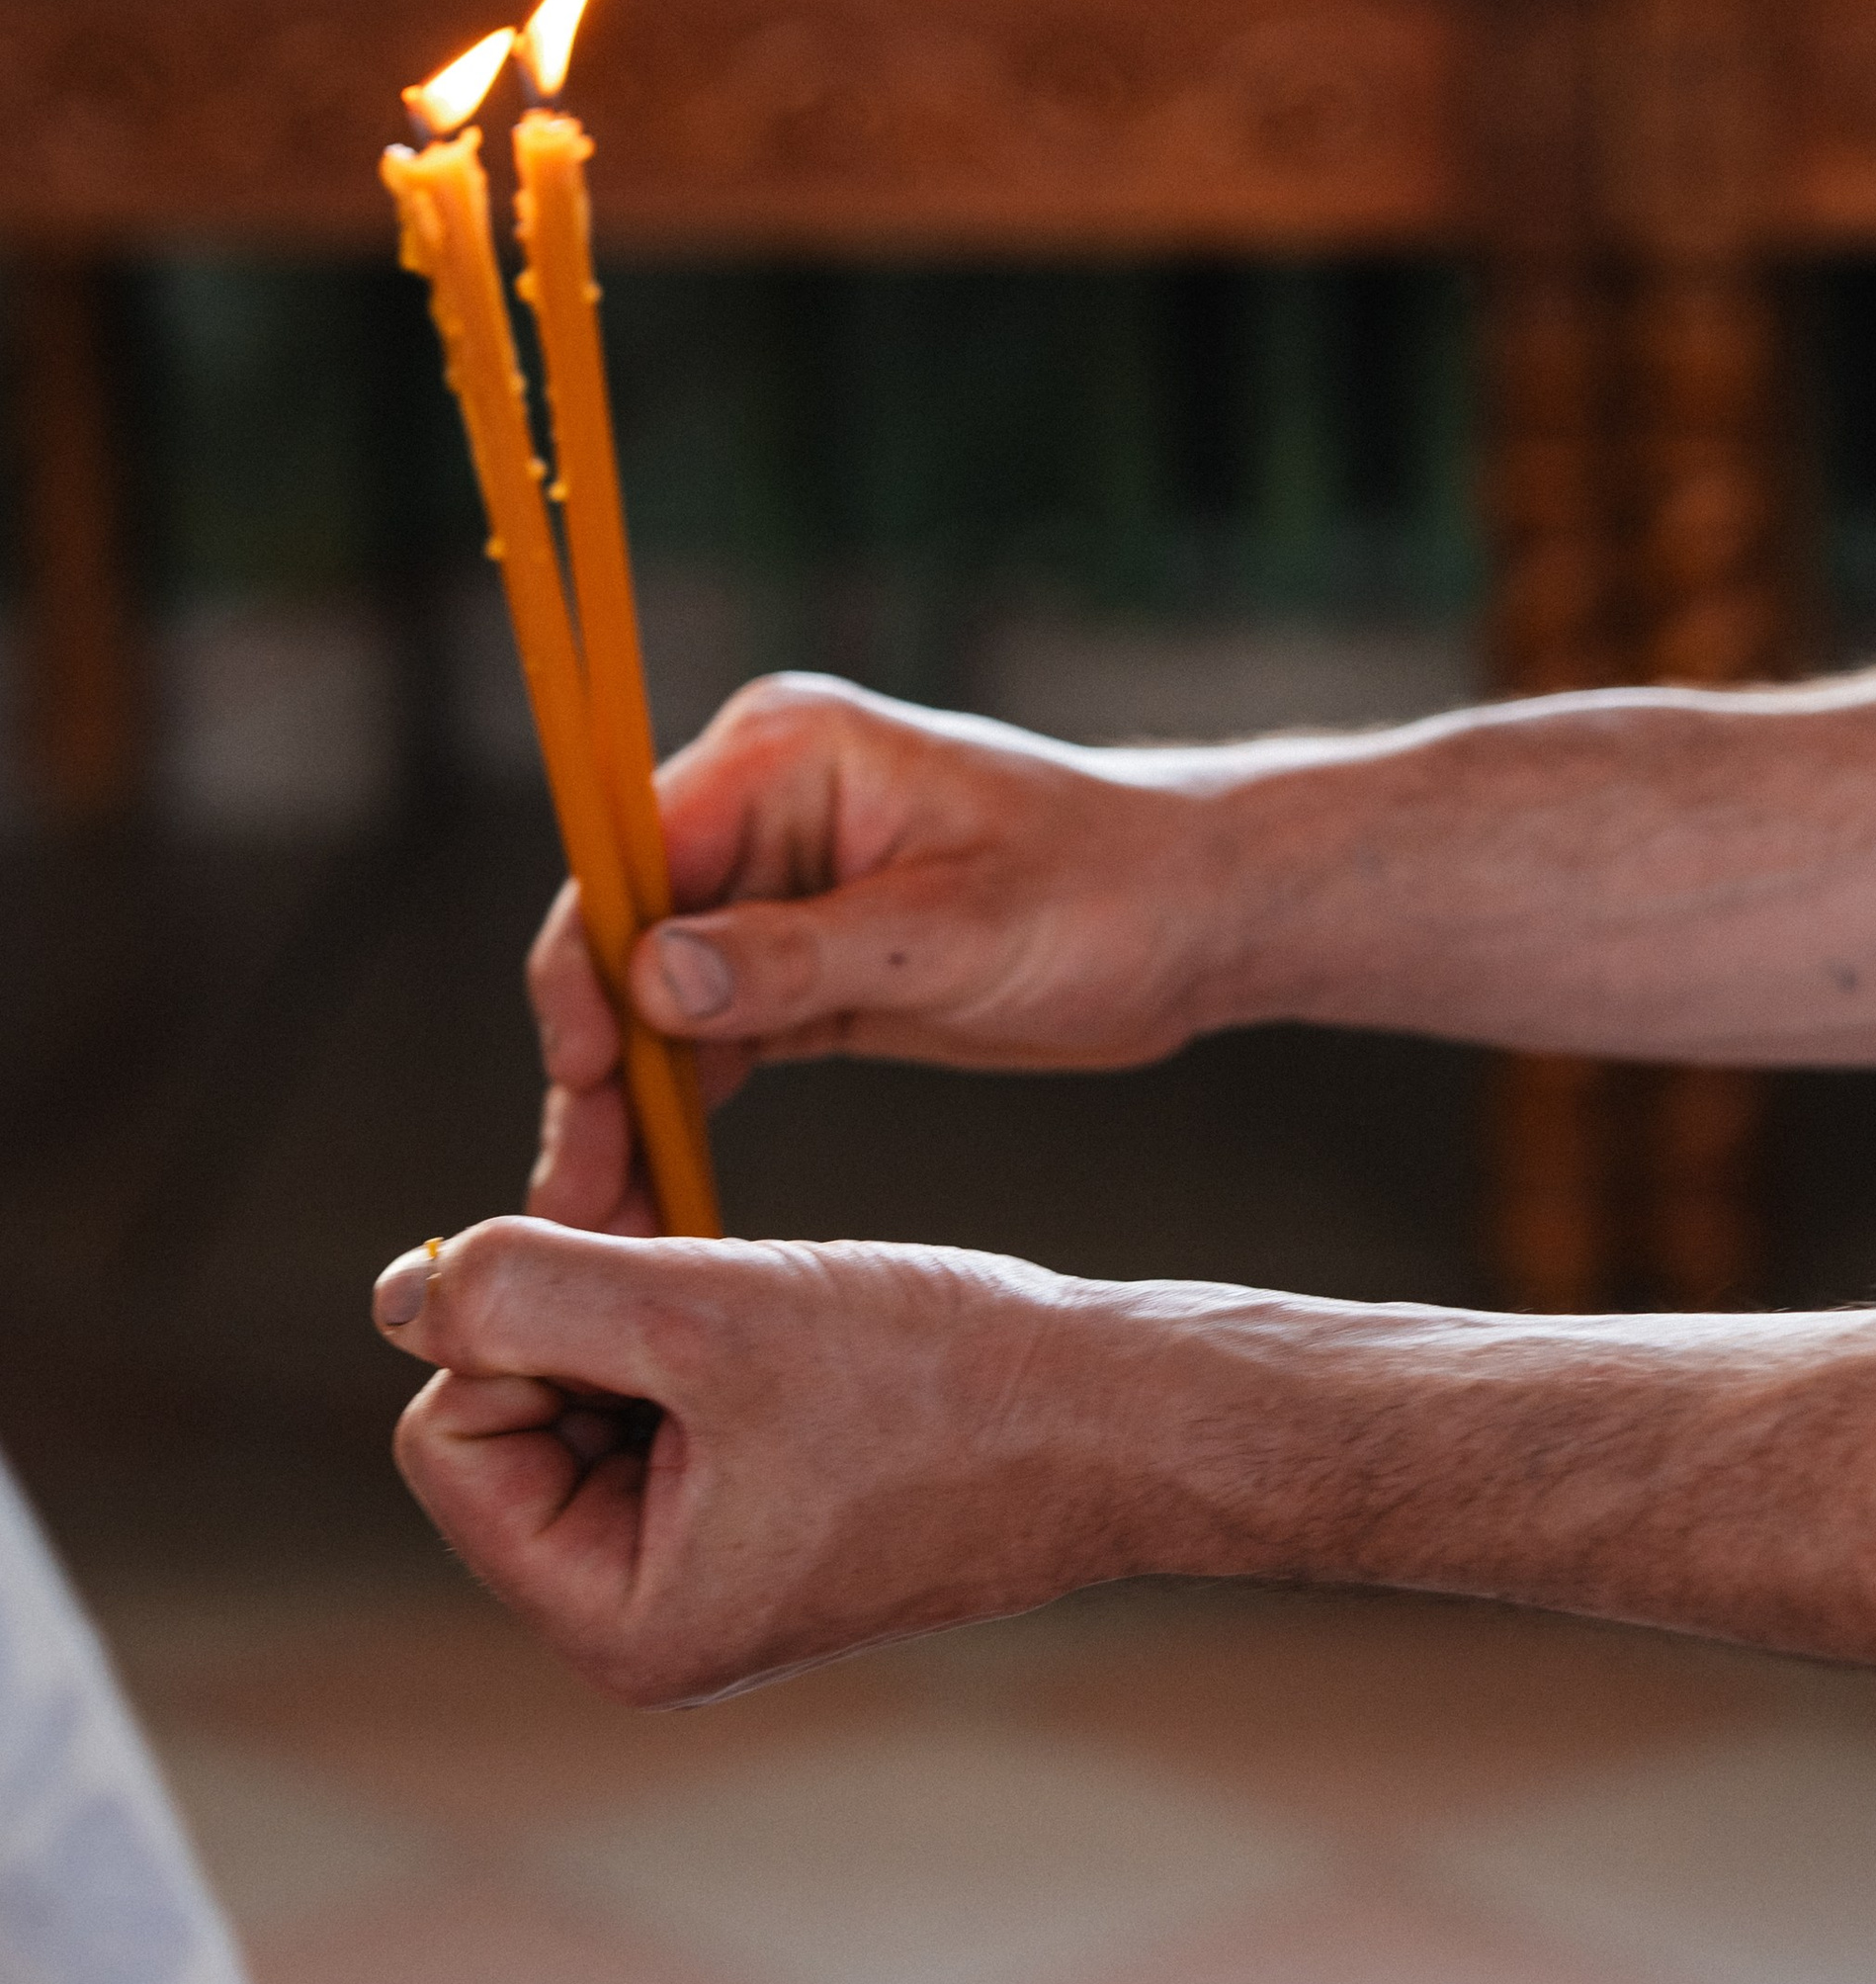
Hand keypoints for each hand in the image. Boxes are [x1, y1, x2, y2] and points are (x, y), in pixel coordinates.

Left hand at [372, 1214, 1139, 1700]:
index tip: (638, 1280)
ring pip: (585, 1394)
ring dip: (647, 1315)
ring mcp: (706, 1570)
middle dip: (583, 1321)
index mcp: (622, 1623)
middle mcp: (648, 1618)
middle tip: (699, 1268)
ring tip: (765, 1300)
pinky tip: (787, 1312)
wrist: (1124, 1416)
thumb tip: (401, 1290)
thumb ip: (530, 1290)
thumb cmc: (947, 1386)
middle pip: (505, 1419)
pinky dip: (700, 1331)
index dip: (516, 1331)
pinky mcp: (758, 1513)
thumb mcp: (708, 1313)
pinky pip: (663, 1401)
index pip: (448, 1440)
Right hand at [526, 675, 1236, 1230]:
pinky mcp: (795, 971)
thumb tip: (651, 979)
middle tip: (573, 1202)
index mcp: (782, 753)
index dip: (587, 971)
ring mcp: (768, 892)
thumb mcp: (955, 931)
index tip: (580, 1082)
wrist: (1194, 919)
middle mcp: (754, 811)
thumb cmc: (1103, 888)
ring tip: (601, 1230)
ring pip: (649, 1008)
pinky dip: (678, 1118)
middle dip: (592, 1070)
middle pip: (621, 941)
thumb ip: (800, 954)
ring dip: (621, 1112)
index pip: (630, 856)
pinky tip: (654, 1202)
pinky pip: (706, 1044)